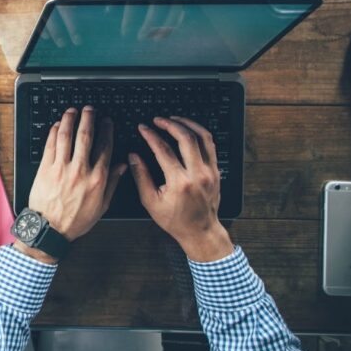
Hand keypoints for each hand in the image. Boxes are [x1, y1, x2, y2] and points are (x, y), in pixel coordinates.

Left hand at [28, 106, 126, 242]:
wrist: (50, 229)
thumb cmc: (75, 220)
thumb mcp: (101, 205)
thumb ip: (112, 183)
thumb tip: (122, 166)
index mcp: (97, 178)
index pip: (105, 147)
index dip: (107, 131)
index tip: (107, 122)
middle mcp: (80, 170)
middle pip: (86, 136)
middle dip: (89, 118)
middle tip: (90, 109)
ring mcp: (61, 168)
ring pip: (66, 136)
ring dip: (70, 119)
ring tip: (72, 110)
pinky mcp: (45, 168)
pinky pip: (50, 145)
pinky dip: (54, 132)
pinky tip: (58, 125)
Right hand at [130, 117, 234, 261]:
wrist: (200, 230)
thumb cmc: (175, 219)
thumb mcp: (150, 201)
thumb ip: (141, 176)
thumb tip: (133, 156)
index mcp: (180, 182)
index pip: (164, 150)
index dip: (151, 135)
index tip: (143, 128)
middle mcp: (197, 174)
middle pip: (186, 138)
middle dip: (170, 124)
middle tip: (158, 120)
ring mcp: (210, 172)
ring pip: (203, 138)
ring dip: (188, 124)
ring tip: (174, 119)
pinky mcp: (216, 171)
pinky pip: (211, 145)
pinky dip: (200, 134)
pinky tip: (189, 131)